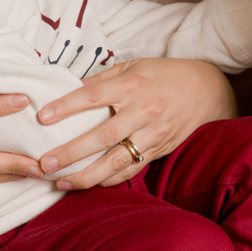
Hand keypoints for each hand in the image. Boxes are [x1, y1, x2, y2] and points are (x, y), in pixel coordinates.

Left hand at [35, 58, 237, 188]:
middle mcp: (143, 111)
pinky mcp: (159, 150)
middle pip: (102, 136)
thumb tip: (68, 89)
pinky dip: (110, 180)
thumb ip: (102, 79)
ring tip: (60, 183)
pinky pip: (132, 170)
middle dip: (71, 152)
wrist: (209, 91)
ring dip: (87, 175)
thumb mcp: (135, 66)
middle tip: (44, 163)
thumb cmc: (165, 75)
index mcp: (133, 85)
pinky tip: (88, 185)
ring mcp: (153, 134)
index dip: (67, 106)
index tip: (43, 117)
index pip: (93, 96)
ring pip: (117, 161)